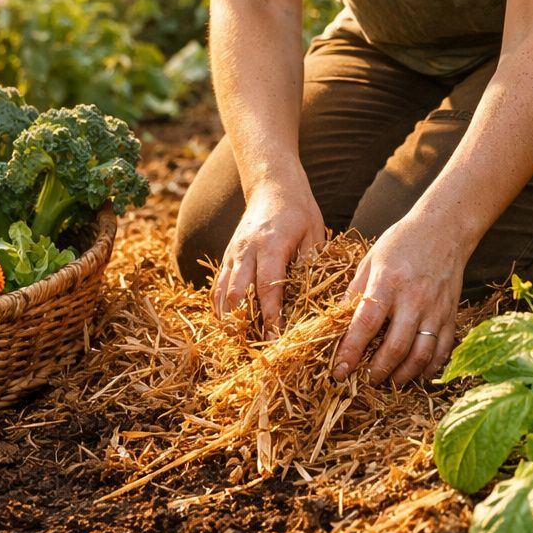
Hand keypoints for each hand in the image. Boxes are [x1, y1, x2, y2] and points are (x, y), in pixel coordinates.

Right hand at [213, 183, 325, 334]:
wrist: (271, 183)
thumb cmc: (299, 209)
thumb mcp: (314, 233)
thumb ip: (310, 263)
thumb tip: (309, 297)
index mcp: (270, 245)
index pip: (267, 288)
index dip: (271, 316)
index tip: (277, 338)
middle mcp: (245, 251)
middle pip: (236, 295)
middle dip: (244, 325)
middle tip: (256, 349)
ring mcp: (232, 253)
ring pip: (222, 293)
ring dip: (229, 320)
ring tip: (240, 344)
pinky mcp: (227, 256)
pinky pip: (218, 286)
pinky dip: (220, 307)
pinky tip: (229, 325)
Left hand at [332, 215, 469, 385]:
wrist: (445, 229)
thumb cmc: (402, 242)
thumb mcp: (370, 261)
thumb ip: (355, 293)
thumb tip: (336, 324)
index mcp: (388, 282)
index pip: (366, 324)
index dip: (351, 351)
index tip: (339, 371)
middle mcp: (414, 298)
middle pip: (396, 346)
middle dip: (378, 370)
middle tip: (365, 380)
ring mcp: (436, 308)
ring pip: (421, 353)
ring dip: (404, 375)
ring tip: (388, 381)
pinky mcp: (451, 314)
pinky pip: (443, 349)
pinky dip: (430, 367)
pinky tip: (417, 375)